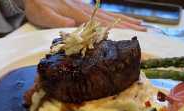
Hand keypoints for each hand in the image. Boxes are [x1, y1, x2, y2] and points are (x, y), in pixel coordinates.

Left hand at [24, 0, 146, 30]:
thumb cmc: (37, 6)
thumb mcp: (43, 15)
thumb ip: (58, 21)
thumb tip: (73, 25)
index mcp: (79, 14)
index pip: (104, 22)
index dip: (120, 27)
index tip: (135, 31)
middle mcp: (86, 11)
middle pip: (112, 18)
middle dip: (129, 25)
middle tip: (146, 30)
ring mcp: (86, 9)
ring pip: (110, 16)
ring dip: (126, 21)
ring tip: (141, 25)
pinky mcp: (84, 9)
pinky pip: (103, 14)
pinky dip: (115, 17)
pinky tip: (122, 20)